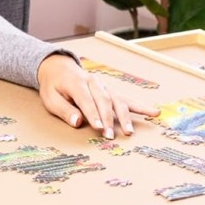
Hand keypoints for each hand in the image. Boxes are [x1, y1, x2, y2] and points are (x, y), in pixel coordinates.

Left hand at [37, 54, 159, 137]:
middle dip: (108, 119)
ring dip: (124, 117)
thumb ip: (64, 110)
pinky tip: (154, 113)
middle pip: (104, 101)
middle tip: (110, 136)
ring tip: (130, 132)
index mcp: (77, 83)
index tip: (99, 128)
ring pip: (117, 100)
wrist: (59, 68)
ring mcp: (104, 86)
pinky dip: (140, 106)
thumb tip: (77, 122)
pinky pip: (126, 99)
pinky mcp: (111, 91)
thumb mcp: (50, 98)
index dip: (93, 115)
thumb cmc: (54, 86)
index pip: (87, 100)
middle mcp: (94, 82)